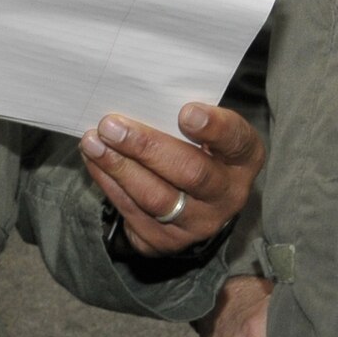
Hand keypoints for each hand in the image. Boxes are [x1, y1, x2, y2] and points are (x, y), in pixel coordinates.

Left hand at [79, 103, 263, 256]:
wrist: (197, 204)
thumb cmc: (198, 150)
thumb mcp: (207, 131)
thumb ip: (187, 116)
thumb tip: (140, 95)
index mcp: (244, 158)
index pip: (236, 141)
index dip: (214, 127)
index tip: (185, 112)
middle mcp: (228, 195)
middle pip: (190, 173)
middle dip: (146, 147)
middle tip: (112, 126)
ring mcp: (199, 223)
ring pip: (156, 197)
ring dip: (119, 167)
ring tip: (93, 142)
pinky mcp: (167, 241)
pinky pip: (133, 212)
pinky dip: (109, 184)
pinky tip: (94, 161)